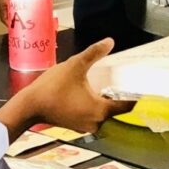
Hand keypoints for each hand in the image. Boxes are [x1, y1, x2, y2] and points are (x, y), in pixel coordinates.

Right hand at [0, 38, 133, 136]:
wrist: (29, 106)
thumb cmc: (52, 88)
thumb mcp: (75, 66)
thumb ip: (93, 53)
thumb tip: (110, 41)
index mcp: (100, 110)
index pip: (127, 105)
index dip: (135, 95)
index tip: (139, 85)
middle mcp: (96, 122)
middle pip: (116, 110)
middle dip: (119, 95)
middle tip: (123, 80)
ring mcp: (86, 126)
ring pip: (104, 114)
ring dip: (106, 101)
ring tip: (108, 85)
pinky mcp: (76, 126)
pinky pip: (92, 115)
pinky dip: (94, 106)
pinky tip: (91, 93)